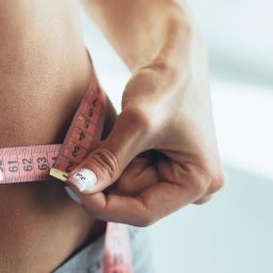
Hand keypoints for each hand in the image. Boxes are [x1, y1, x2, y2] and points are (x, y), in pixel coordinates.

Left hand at [66, 29, 225, 225]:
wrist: (175, 59)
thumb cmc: (165, 83)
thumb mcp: (135, 122)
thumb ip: (107, 159)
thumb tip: (78, 187)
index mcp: (200, 181)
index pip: (143, 213)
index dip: (103, 204)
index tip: (71, 185)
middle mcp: (197, 189)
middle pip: (134, 202)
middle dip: (107, 179)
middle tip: (88, 149)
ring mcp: (183, 180)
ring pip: (128, 190)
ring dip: (110, 169)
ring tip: (115, 136)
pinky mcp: (169, 171)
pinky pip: (131, 178)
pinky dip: (116, 163)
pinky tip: (121, 139)